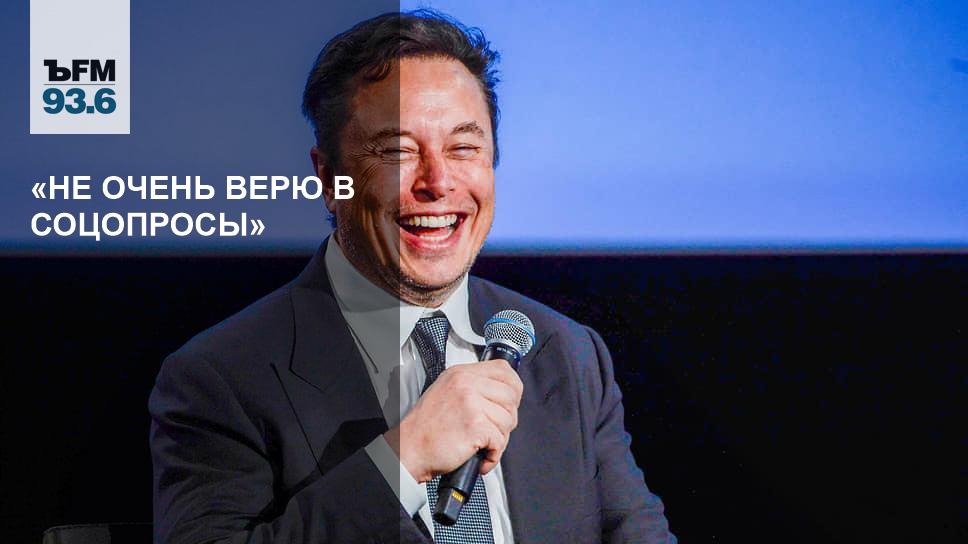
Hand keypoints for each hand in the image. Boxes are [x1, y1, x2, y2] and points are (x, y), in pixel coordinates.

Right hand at [384, 359, 522, 482]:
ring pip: (509, 419)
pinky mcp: (476, 425)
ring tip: (484, 444)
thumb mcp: (446, 391)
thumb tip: (502, 393)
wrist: (409, 448)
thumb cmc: (426, 427)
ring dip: (500, 438)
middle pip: (512, 395)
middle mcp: (467, 384)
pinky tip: (482, 456)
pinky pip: (500, 440)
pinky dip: (494, 455)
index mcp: (461, 374)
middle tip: (495, 429)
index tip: (510, 402)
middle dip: (508, 417)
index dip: (513, 388)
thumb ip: (472, 387)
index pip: (504, 369)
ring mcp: (472, 403)